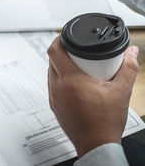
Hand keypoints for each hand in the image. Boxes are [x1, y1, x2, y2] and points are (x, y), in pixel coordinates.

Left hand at [47, 36, 138, 156]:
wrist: (96, 145)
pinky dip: (59, 79)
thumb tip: (131, 52)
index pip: (54, 51)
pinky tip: (72, 82)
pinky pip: (52, 85)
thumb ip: (128, 68)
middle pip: (51, 61)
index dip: (57, 40)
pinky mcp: (53, 105)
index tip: (64, 36)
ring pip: (50, 73)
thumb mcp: (121, 92)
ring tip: (75, 65)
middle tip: (74, 51)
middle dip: (61, 52)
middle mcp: (57, 87)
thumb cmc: (105, 122)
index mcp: (70, 80)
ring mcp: (53, 97)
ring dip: (59, 66)